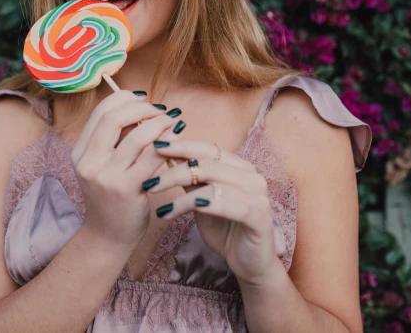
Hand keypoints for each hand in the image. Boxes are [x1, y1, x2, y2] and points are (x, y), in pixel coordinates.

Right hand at [71, 90, 179, 250]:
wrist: (109, 236)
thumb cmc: (112, 197)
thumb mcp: (104, 166)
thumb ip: (117, 139)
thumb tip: (144, 108)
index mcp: (80, 152)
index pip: (101, 111)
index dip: (125, 98)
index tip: (144, 99)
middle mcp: (89, 162)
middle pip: (114, 118)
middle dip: (143, 108)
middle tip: (162, 110)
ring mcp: (106, 176)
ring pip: (137, 136)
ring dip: (161, 123)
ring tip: (175, 121)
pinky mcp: (127, 189)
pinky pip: (153, 157)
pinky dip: (169, 143)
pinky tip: (179, 139)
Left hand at [142, 140, 285, 285]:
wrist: (248, 264)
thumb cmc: (225, 230)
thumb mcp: (200, 202)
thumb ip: (189, 180)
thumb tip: (167, 155)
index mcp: (240, 167)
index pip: (209, 148)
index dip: (182, 146)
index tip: (155, 149)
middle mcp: (252, 177)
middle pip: (208, 166)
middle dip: (175, 173)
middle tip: (150, 184)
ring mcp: (259, 196)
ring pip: (215, 186)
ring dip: (183, 197)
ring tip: (162, 209)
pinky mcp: (260, 217)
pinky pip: (228, 206)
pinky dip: (204, 207)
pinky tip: (182, 213)